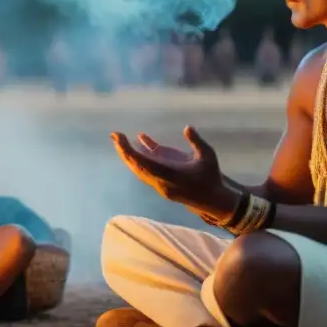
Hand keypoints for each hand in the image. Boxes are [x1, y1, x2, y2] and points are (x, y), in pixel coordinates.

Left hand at [110, 126, 234, 222]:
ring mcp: (159, 181)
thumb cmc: (211, 177)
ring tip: (120, 138)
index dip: (128, 150)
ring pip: (139, 167)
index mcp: (166, 175)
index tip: (119, 138)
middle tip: (114, 135)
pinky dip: (143, 153)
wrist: (212, 199)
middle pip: (136, 165)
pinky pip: (148, 166)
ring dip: (129, 153)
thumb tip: (187, 128)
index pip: (141, 163)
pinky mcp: (162, 179)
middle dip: (123, 150)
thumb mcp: (208, 157)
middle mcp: (159, 180)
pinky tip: (141, 137)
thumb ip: (197, 142)